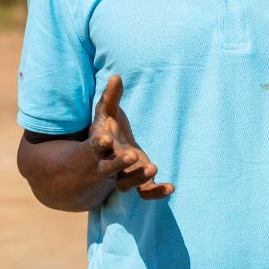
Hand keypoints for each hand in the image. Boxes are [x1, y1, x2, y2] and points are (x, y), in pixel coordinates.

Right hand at [87, 75, 173, 199]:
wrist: (109, 154)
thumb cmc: (108, 128)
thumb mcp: (107, 112)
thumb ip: (110, 97)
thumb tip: (116, 76)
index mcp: (100, 145)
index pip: (97, 145)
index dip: (100, 143)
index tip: (106, 138)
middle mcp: (108, 163)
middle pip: (110, 168)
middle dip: (119, 164)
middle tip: (131, 156)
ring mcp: (123, 175)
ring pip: (126, 184)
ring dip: (138, 178)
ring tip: (153, 168)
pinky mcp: (137, 181)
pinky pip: (145, 192)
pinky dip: (156, 193)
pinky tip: (171, 187)